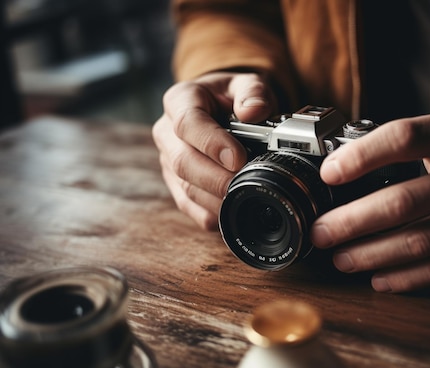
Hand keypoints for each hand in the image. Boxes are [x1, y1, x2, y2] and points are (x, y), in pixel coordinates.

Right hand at [152, 72, 276, 228]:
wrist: (219, 108)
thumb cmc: (231, 97)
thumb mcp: (246, 84)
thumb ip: (253, 92)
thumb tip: (254, 111)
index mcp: (180, 101)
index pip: (188, 123)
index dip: (212, 144)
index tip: (238, 157)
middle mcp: (167, 132)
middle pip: (182, 161)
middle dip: (215, 178)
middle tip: (243, 183)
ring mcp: (168, 160)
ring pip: (184, 187)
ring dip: (214, 198)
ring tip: (243, 198)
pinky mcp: (175, 183)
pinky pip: (187, 205)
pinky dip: (209, 213)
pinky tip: (230, 212)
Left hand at [311, 110, 429, 292]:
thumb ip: (402, 146)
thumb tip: (336, 174)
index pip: (404, 138)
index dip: (361, 157)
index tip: (328, 174)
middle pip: (404, 202)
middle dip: (352, 222)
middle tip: (321, 233)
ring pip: (418, 243)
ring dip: (370, 255)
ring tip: (340, 258)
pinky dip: (402, 277)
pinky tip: (376, 277)